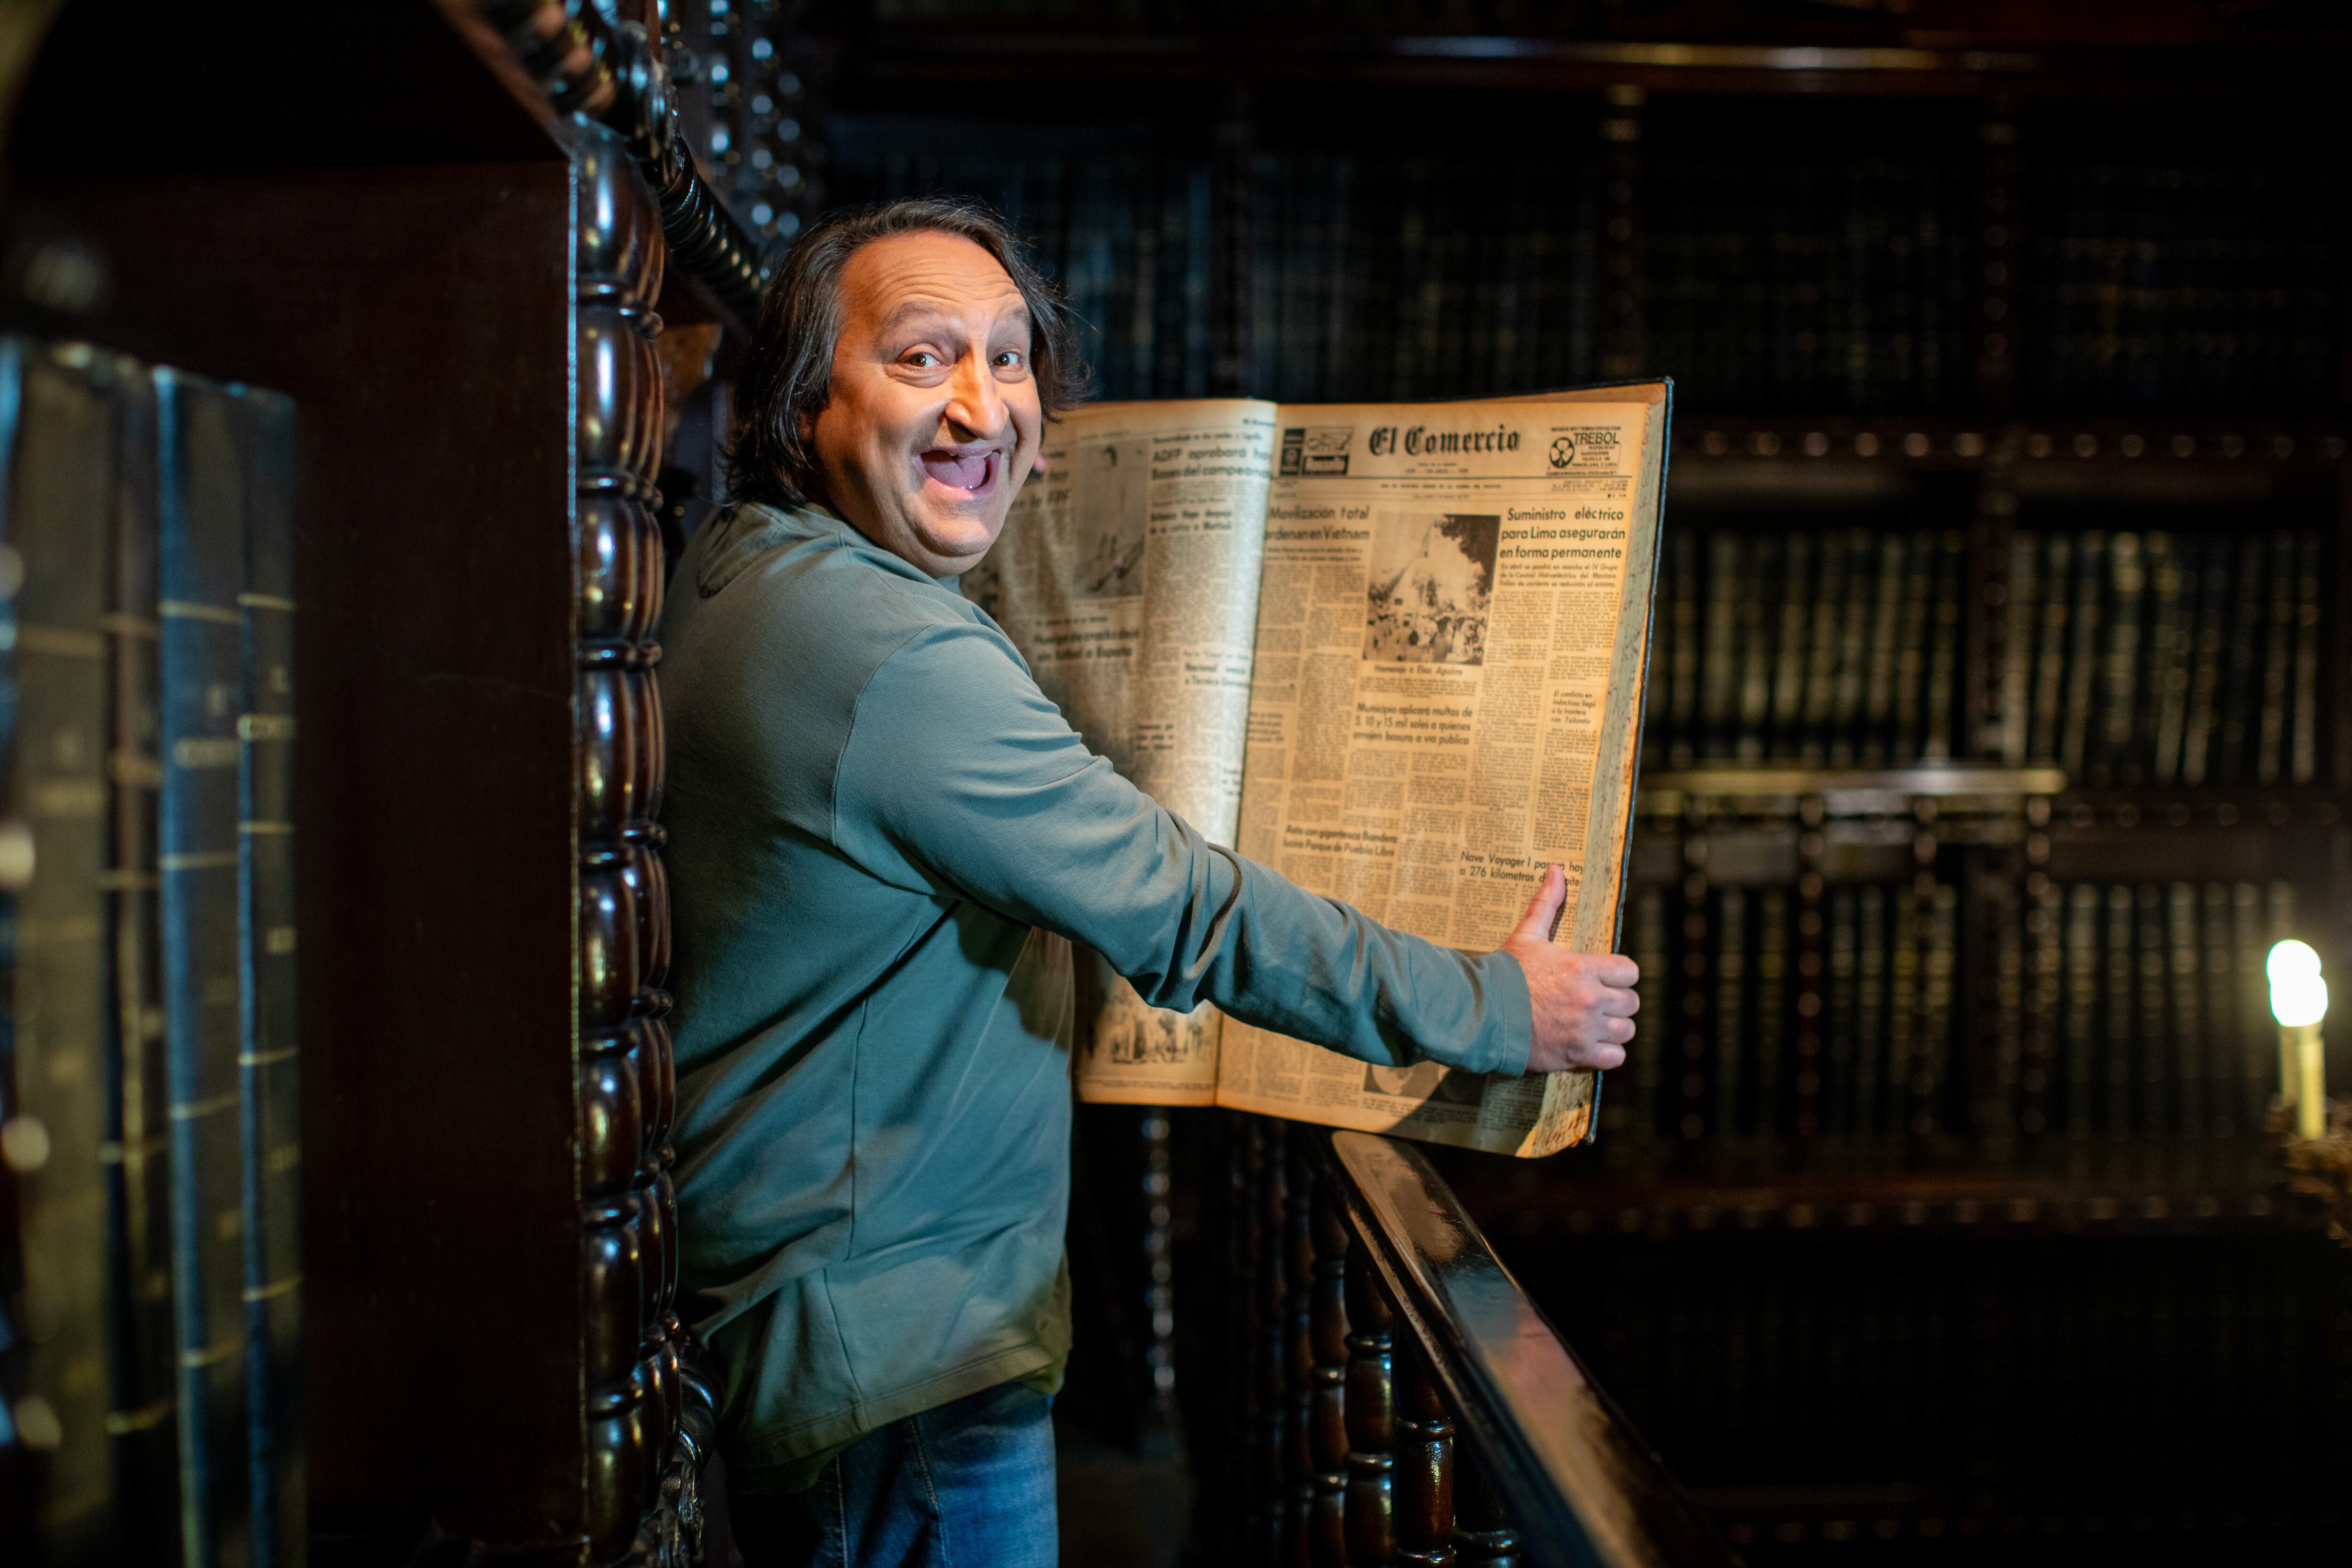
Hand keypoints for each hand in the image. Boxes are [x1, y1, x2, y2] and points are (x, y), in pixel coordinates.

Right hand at [1497, 864, 1638, 1073]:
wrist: (1482, 1013)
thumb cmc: (1505, 973)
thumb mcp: (1527, 935)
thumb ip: (1546, 903)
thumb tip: (1556, 870)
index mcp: (1583, 968)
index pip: (1629, 971)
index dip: (1620, 975)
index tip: (1606, 978)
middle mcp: (1590, 999)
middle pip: (1631, 1002)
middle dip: (1618, 1002)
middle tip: (1600, 1002)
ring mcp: (1585, 1029)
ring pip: (1625, 1030)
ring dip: (1615, 1028)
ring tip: (1597, 1025)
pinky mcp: (1577, 1054)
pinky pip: (1613, 1058)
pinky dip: (1607, 1054)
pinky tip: (1593, 1046)